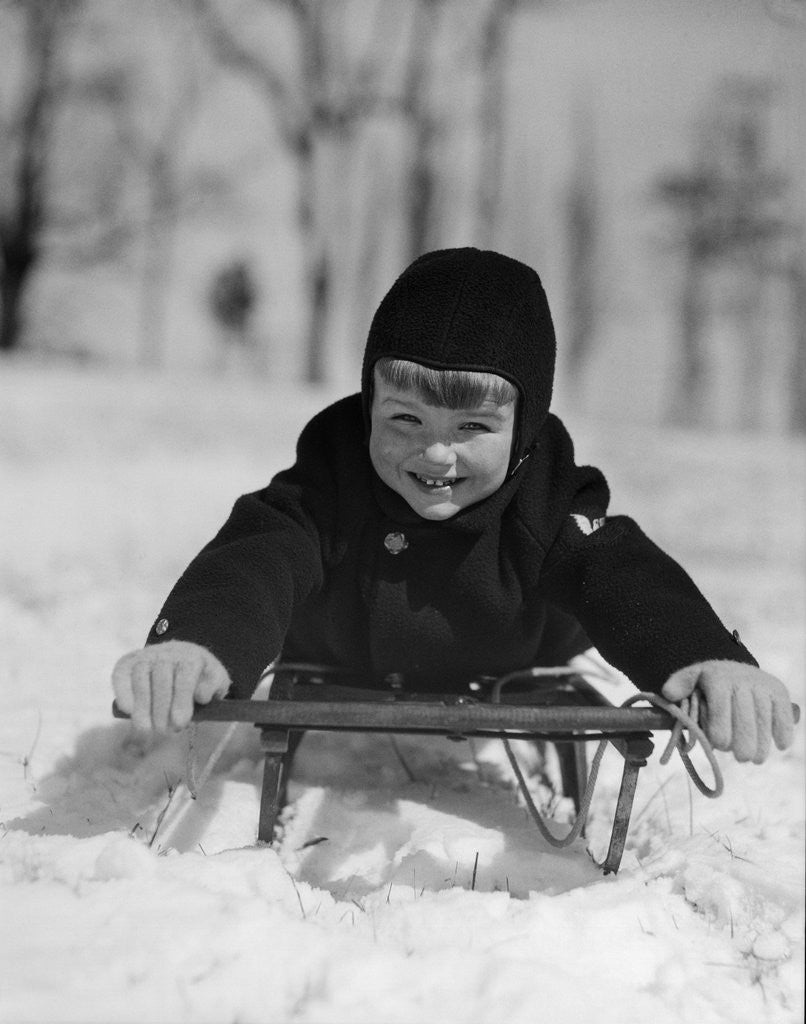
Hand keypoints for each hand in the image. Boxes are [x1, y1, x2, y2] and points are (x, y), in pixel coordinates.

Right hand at [112, 640, 230, 731]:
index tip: (181, 723)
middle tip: (165, 731)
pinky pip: (121, 675)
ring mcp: (145, 656)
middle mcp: (167, 653)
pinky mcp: (127, 662)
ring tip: (146, 729)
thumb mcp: (215, 680)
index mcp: (191, 656)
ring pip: (141, 679)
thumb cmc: (199, 677)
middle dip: (162, 709)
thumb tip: (201, 696)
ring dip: (142, 707)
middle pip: (161, 680)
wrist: (181, 658)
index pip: (185, 676)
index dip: (181, 700)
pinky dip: (122, 692)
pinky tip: (128, 711)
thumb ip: (213, 687)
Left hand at [661, 660, 794, 763]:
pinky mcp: (779, 692)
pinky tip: (780, 745)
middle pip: (745, 725)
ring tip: (755, 758)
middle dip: (743, 747)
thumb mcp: (689, 679)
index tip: (719, 745)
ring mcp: (762, 686)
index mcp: (717, 679)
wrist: (734, 667)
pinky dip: (783, 733)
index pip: (721, 715)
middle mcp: (742, 680)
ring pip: (765, 724)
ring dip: (762, 746)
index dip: (720, 736)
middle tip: (741, 757)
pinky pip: (784, 716)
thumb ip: (678, 686)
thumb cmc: (708, 682)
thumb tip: (669, 693)